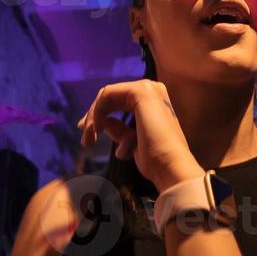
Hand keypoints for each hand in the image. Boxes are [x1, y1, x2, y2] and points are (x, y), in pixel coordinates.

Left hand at [77, 79, 203, 192]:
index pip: (118, 101)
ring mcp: (148, 88)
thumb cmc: (155, 160)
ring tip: (90, 141)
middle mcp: (153, 90)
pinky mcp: (140, 91)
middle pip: (110, 96)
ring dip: (94, 118)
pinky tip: (98, 131)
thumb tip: (98, 123)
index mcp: (154, 101)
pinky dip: (97, 113)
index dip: (98, 116)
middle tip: (86, 141)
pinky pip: (107, 96)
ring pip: (106, 95)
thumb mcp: (131, 141)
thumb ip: (117, 129)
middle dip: (93, 117)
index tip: (87, 137)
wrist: (170, 167)